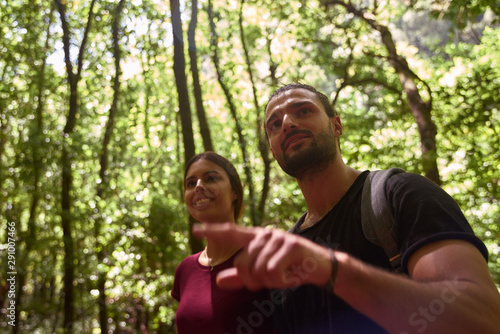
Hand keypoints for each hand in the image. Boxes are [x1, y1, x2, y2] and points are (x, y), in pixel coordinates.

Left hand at [193, 223, 332, 290]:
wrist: (320, 267)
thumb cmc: (289, 268)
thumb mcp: (263, 274)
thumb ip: (241, 277)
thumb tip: (219, 281)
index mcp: (256, 238)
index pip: (231, 233)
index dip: (212, 231)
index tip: (195, 230)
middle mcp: (265, 234)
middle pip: (242, 264)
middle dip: (252, 281)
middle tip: (271, 281)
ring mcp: (278, 238)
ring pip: (258, 270)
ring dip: (270, 281)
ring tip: (284, 275)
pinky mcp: (291, 245)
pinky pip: (273, 272)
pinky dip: (281, 280)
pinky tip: (291, 275)